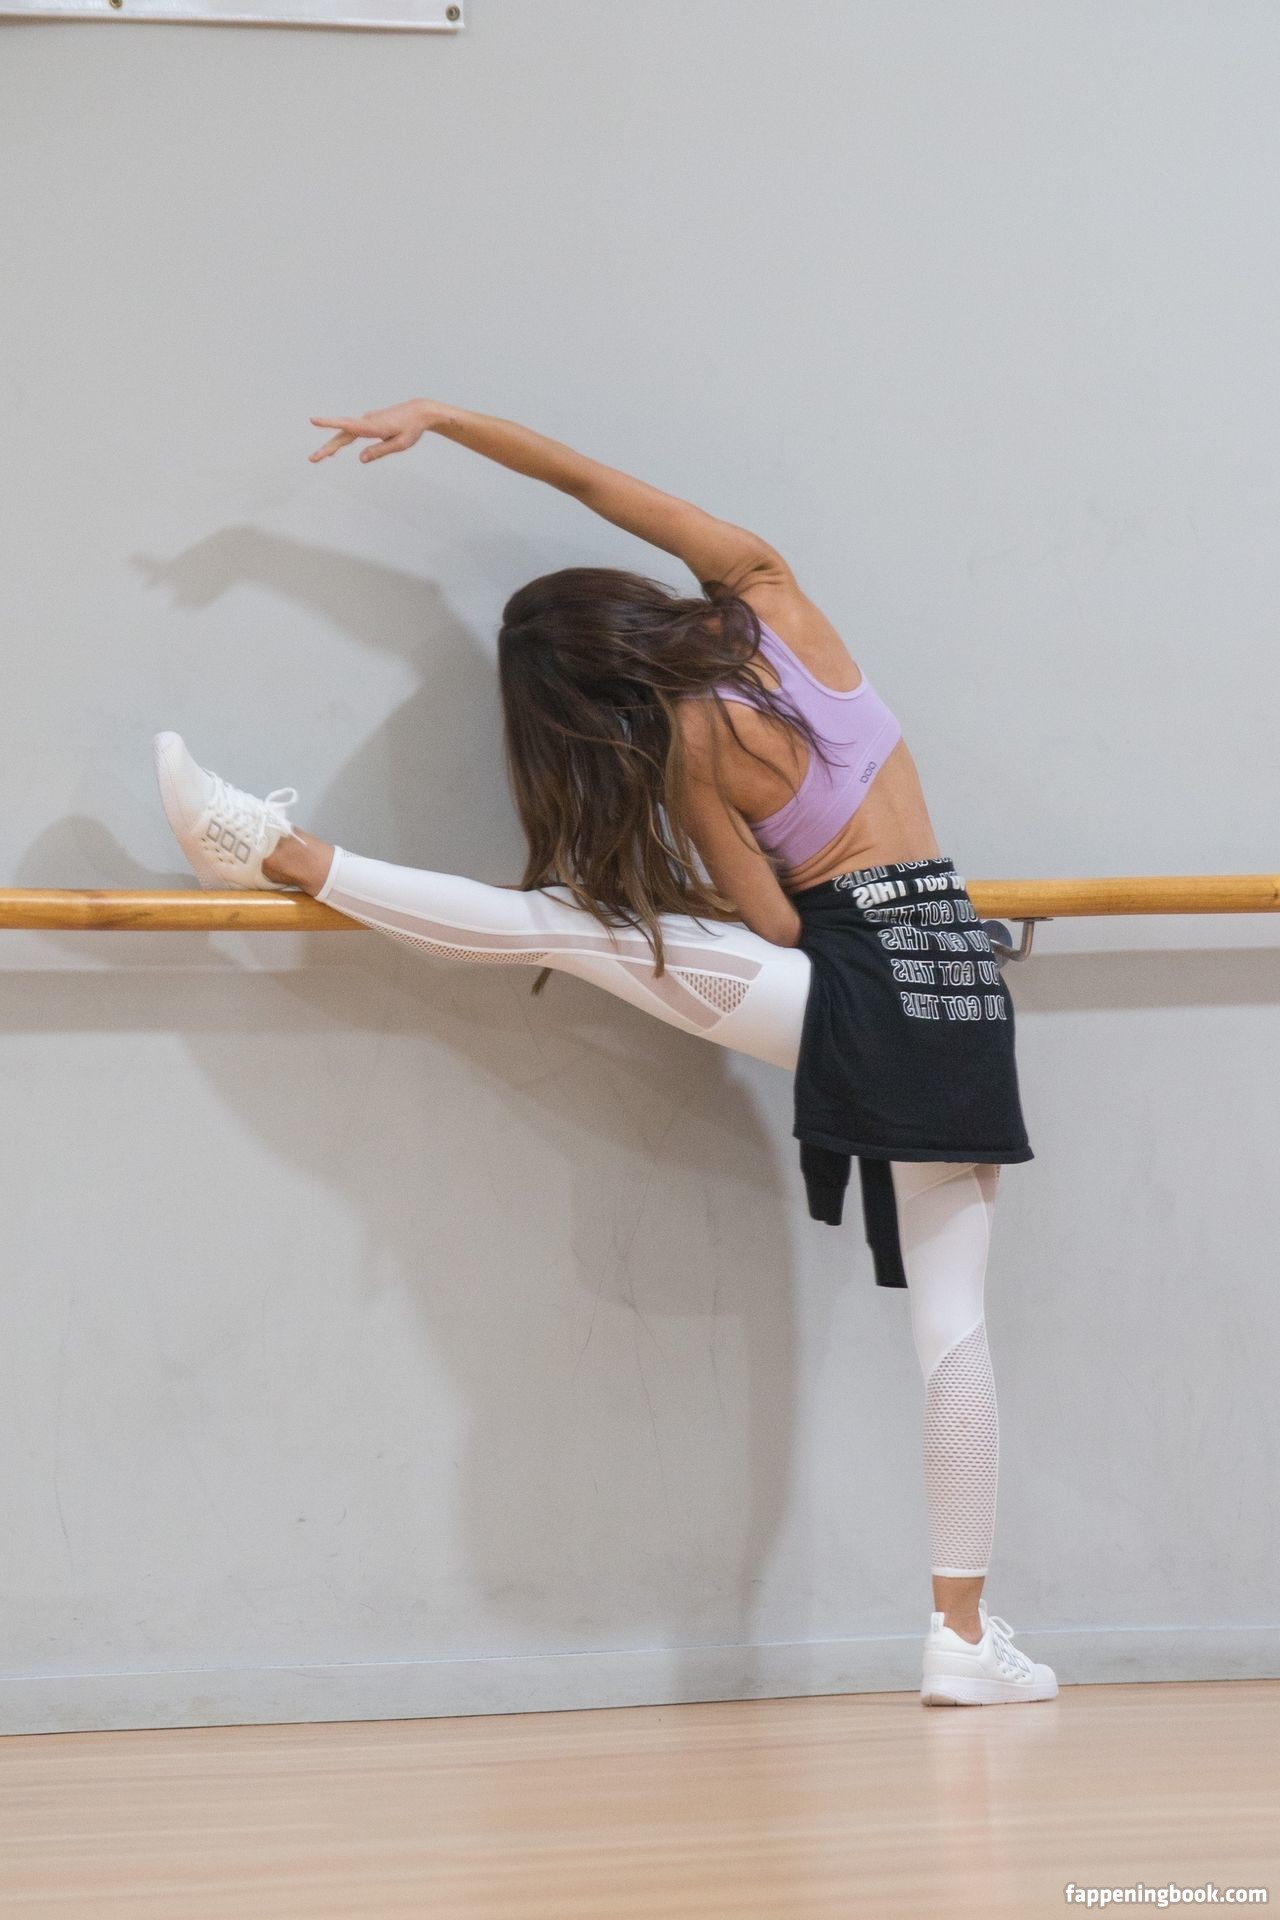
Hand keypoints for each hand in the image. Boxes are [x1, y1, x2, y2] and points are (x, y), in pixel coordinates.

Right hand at [308, 399, 437, 463]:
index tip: (313, 420)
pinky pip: (351, 432)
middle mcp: (367, 421)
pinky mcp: (368, 423)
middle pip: (342, 434)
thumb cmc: (411, 429)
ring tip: (319, 457)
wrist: (419, 412)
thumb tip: (360, 459)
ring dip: (332, 445)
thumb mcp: (400, 444)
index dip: (330, 423)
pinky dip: (341, 441)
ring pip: (345, 433)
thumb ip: (380, 452)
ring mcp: (366, 420)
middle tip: (312, 459)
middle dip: (327, 447)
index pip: (349, 426)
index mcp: (374, 426)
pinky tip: (333, 450)